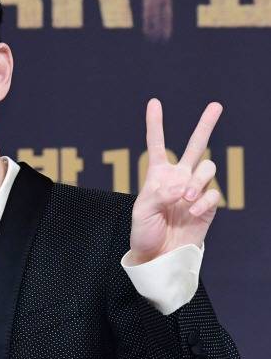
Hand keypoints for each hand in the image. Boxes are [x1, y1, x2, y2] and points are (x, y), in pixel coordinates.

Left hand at [129, 98, 221, 263]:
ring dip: (197, 181)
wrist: (159, 256)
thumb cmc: (145, 233)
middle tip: (216, 105)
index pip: (156, 145)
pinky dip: (204, 202)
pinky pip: (213, 194)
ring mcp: (195, 190)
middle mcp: (179, 178)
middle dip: (206, 125)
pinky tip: (193, 212)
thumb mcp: (142, 212)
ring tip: (185, 199)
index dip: (155, 124)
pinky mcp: (208, 205)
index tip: (154, 103)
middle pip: (195, 146)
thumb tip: (180, 186)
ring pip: (207, 168)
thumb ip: (159, 194)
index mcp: (157, 176)